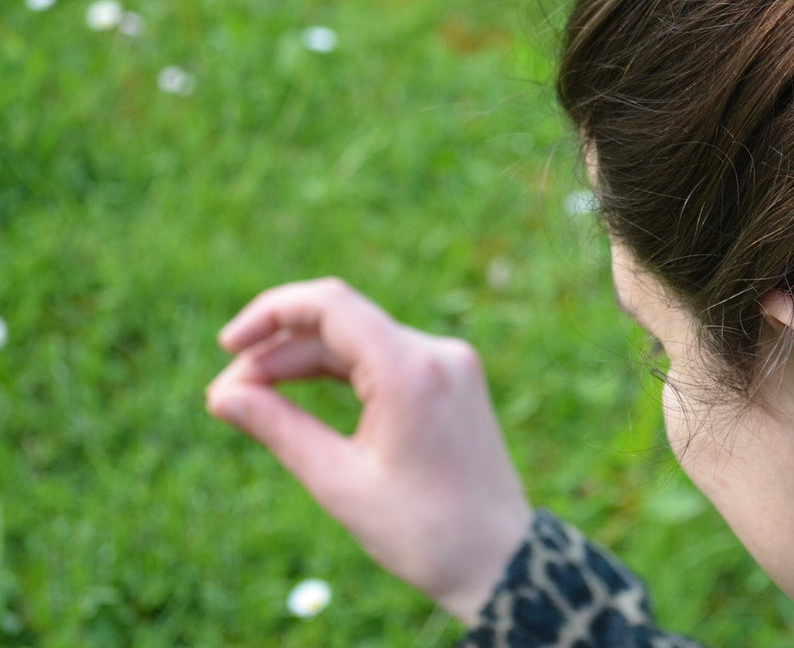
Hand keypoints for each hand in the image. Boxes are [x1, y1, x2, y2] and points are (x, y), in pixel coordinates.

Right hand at [206, 278, 531, 622]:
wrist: (499, 558)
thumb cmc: (422, 531)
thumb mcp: (339, 482)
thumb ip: (279, 429)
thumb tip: (223, 396)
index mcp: (412, 370)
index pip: (331, 305)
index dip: (271, 313)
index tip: (225, 346)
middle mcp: (437, 352)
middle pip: (340, 325)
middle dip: (277, 353)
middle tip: (224, 399)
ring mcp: (450, 362)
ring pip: (360, 340)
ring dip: (304, 362)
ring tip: (251, 400)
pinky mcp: (452, 378)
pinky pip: (386, 358)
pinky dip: (340, 372)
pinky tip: (298, 394)